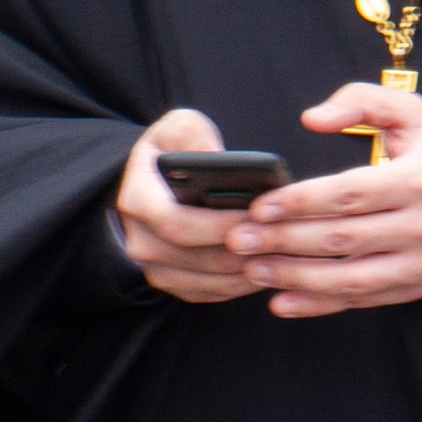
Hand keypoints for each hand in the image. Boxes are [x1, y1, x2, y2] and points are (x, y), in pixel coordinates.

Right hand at [112, 107, 263, 305]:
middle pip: (199, 258)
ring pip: (210, 281)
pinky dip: (244, 284)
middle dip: (244, 249)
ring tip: (284, 253)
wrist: (150, 187)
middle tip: (282, 238)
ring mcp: (157, 269)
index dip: (218, 224)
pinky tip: (271, 266)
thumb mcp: (175, 129)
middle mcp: (141, 242)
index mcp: (137, 201)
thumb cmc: (168, 155)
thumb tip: (215, 155)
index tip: (256, 214)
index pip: (175, 222)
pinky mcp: (175, 285)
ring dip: (249, 270)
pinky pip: (214, 293)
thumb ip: (192, 133)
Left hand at [227, 83, 421, 319]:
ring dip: (294, 276)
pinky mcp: (413, 289)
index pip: (351, 193)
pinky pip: (359, 301)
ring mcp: (420, 264)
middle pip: (342, 238)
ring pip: (348, 277)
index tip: (260, 206)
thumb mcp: (410, 114)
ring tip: (252, 268)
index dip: (301, 200)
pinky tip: (280, 301)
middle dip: (284, 240)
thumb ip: (361, 101)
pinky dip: (317, 305)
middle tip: (238, 239)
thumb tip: (312, 118)